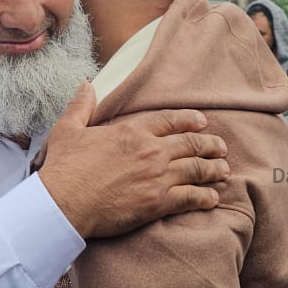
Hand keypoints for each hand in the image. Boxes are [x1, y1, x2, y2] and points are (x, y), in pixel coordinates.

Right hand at [38, 83, 229, 238]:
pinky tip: (212, 198)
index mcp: (131, 131)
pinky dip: (204, 197)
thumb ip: (81, 106)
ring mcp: (157, 177)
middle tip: (221, 148)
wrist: (63, 202)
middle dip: (210, 145)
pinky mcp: (157, 203)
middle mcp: (150, 151)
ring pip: (196, 169)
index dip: (189, 120)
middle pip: (190, 143)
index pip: (169, 120)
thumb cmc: (64, 168)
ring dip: (213, 170)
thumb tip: (86, 85)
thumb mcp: (68, 129)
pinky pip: (190, 197)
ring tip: (223, 171)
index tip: (202, 121)